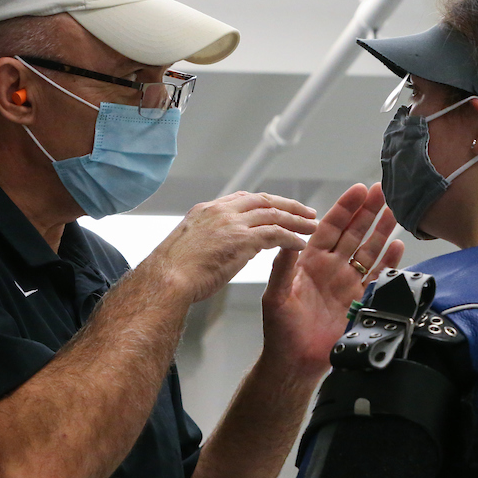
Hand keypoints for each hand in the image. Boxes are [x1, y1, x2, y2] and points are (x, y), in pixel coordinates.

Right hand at [144, 191, 317, 304]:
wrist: (165, 280)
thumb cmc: (172, 273)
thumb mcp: (189, 245)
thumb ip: (208, 239)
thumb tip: (219, 246)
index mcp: (207, 209)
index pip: (244, 198)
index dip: (266, 203)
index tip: (279, 207)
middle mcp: (221, 211)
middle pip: (264, 200)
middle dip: (288, 206)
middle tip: (306, 211)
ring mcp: (232, 223)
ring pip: (274, 215)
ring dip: (296, 220)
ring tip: (312, 226)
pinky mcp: (242, 239)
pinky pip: (275, 234)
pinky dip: (291, 238)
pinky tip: (301, 244)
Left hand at [260, 183, 405, 376]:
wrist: (296, 361)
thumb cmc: (280, 330)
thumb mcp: (276, 295)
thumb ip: (283, 267)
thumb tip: (287, 238)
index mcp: (309, 262)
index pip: (329, 227)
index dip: (345, 208)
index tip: (359, 191)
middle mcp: (330, 268)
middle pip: (353, 233)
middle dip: (368, 211)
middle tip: (382, 190)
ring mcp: (347, 283)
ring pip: (368, 250)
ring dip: (382, 231)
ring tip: (395, 210)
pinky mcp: (360, 300)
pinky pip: (378, 276)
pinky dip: (389, 261)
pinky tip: (398, 246)